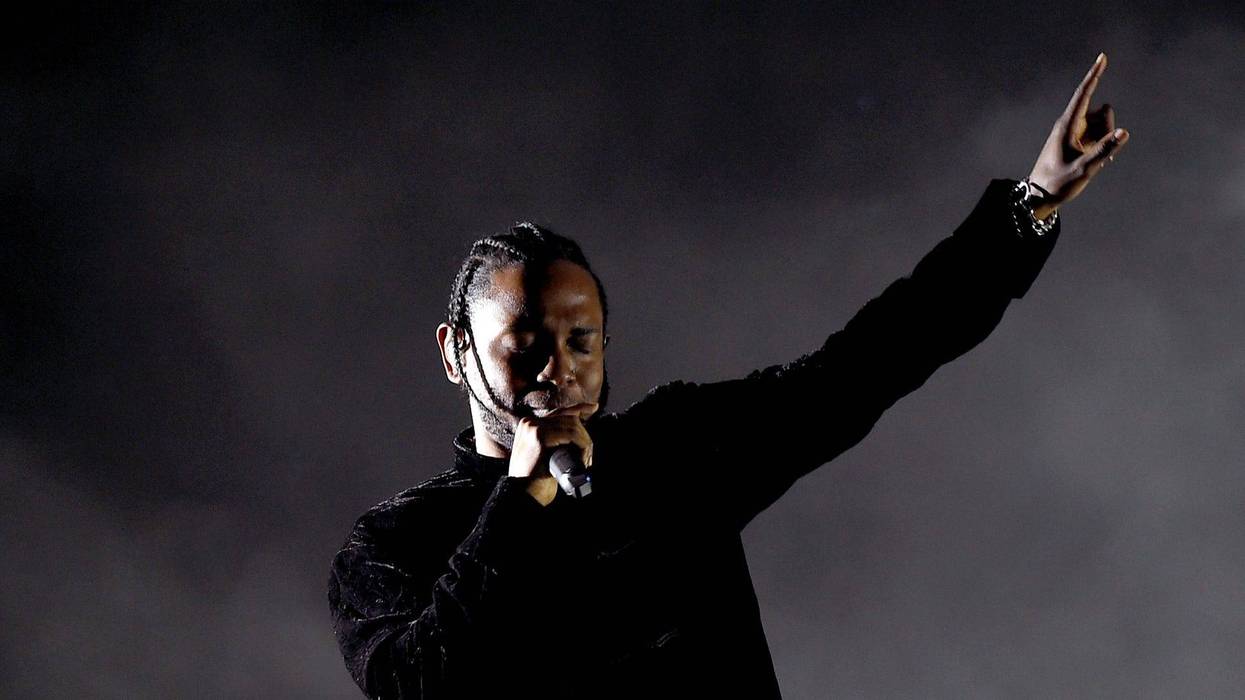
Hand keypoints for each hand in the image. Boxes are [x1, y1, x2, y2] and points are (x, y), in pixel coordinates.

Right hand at [508, 402, 597, 505]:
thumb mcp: (544, 456)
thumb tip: (577, 431)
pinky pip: (571, 434)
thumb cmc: (535, 481)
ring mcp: (533, 428)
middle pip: (568, 418)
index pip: (559, 411)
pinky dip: (582, 446)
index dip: (579, 408)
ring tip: (585, 461)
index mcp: (529, 424)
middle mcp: (529, 422)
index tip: (594, 407)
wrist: (522, 496)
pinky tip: (583, 459)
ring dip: (585, 443)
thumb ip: (554, 442)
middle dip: (584, 436)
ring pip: (572, 425)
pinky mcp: (539, 437)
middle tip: (588, 456)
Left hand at [1027, 53, 1129, 219]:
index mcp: (1067, 125)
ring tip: (1092, 160)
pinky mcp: (1079, 141)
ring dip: (1106, 138)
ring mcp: (1076, 132)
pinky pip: (1100, 134)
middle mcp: (1071, 124)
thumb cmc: (1058, 183)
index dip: (1094, 75)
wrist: (1041, 196)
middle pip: (1102, 112)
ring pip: (1103, 124)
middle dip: (1108, 126)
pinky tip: (1099, 161)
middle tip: (1098, 151)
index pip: (1083, 94)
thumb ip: (1104, 150)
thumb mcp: (1084, 169)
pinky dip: (1104, 145)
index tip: (1102, 57)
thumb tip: (1124, 132)